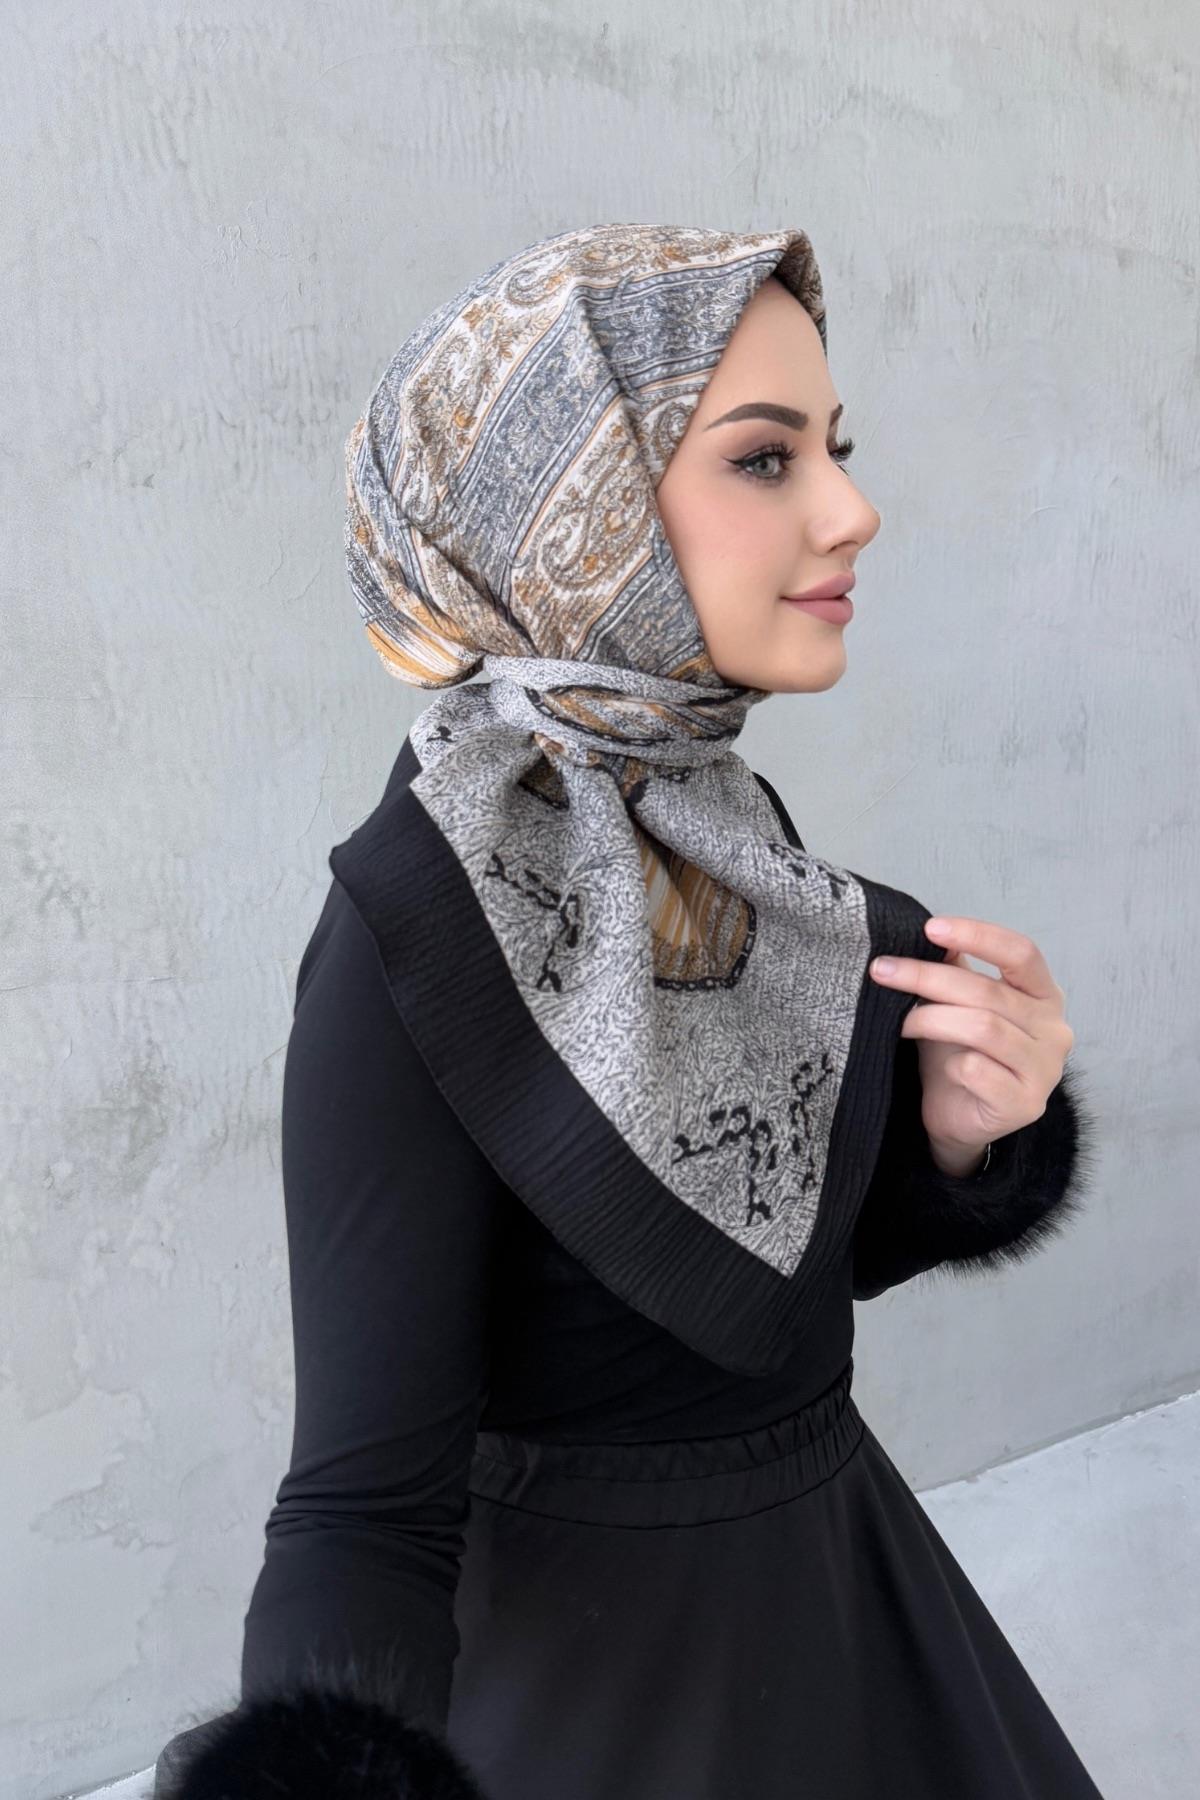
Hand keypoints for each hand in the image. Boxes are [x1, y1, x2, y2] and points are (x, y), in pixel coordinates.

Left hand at [869, 916, 1074, 1163]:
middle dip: (928, 977)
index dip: (978, 935)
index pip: (1021, 953)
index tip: (930, 928)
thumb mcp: (956, 1004)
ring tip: (900, 1021)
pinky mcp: (1026, 1103)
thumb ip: (954, 969)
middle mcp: (1055, 1030)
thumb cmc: (959, 1053)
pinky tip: (942, 1067)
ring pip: (983, 1028)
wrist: (958, 1119)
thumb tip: (930, 932)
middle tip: (883, 971)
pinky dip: (951, 1063)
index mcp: (1044, 996)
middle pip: (989, 991)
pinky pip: (978, 1070)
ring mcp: (1045, 1069)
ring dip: (931, 1019)